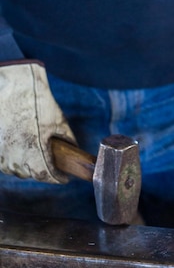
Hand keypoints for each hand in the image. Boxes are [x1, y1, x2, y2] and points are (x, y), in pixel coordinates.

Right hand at [0, 61, 75, 182]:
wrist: (13, 89)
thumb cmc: (36, 103)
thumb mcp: (59, 121)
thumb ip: (67, 139)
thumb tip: (73, 149)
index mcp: (35, 154)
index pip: (47, 176)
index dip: (57, 177)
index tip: (64, 177)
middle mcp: (16, 158)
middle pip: (31, 174)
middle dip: (43, 170)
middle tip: (51, 162)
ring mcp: (2, 154)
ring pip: (16, 169)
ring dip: (27, 165)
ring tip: (35, 153)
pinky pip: (4, 161)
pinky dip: (13, 158)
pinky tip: (20, 148)